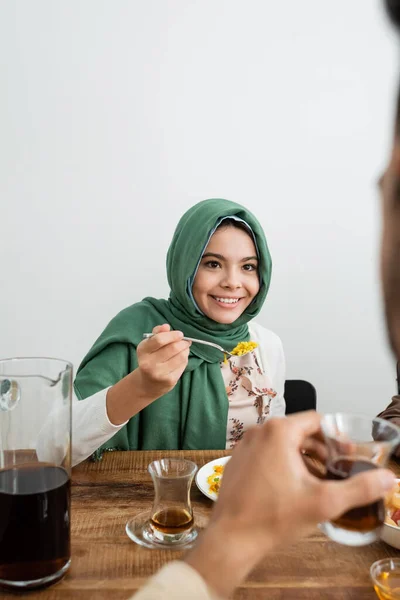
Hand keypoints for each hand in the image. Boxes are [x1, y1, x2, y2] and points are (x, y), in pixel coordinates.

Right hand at [136, 324, 190, 400]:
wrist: (148, 383)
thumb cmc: (151, 358)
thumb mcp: (150, 344)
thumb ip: (158, 333)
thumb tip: (166, 326)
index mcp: (142, 351)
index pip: (159, 340)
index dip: (172, 335)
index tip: (180, 334)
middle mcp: (148, 363)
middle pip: (173, 348)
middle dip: (183, 343)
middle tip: (186, 341)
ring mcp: (159, 373)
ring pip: (181, 356)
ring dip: (185, 350)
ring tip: (183, 349)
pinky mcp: (169, 381)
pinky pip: (183, 365)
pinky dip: (185, 359)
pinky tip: (180, 359)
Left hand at [185, 411, 394, 597]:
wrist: (232, 538)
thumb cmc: (274, 516)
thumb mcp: (324, 502)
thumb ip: (359, 488)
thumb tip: (387, 478)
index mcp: (279, 431)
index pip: (316, 420)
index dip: (336, 437)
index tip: (347, 456)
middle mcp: (259, 431)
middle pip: (300, 431)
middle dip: (321, 450)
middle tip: (336, 471)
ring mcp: (245, 445)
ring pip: (282, 443)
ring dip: (303, 458)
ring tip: (318, 481)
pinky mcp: (237, 460)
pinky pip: (266, 453)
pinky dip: (282, 463)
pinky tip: (292, 487)